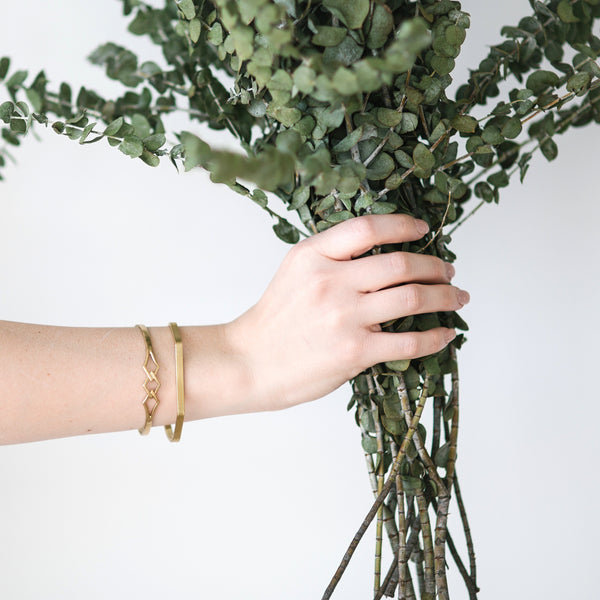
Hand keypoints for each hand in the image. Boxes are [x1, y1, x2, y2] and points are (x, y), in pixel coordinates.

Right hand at [225, 214, 468, 411]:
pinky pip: (409, 341)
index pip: (368, 228)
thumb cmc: (274, 320)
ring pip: (412, 298)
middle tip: (448, 271)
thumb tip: (384, 254)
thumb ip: (333, 257)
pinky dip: (434, 336)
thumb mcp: (295, 272)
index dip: (403, 225)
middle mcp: (330, 281)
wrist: (250, 362)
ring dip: (444, 296)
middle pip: (400, 264)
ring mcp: (344, 316)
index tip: (423, 231)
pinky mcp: (354, 351)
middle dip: (435, 266)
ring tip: (456, 297)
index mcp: (313, 255)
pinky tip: (445, 334)